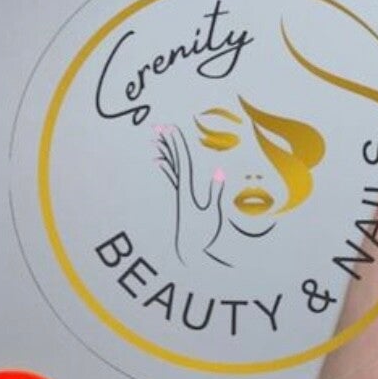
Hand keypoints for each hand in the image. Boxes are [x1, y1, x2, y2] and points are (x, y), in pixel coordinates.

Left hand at [155, 125, 228, 265]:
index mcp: (186, 191)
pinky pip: (172, 179)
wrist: (189, 253)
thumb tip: (220, 171)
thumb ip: (215, 192)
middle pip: (173, 161)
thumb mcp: (211, 215)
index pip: (181, 162)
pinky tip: (160, 160)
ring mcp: (179, 195)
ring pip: (170, 168)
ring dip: (165, 151)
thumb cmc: (202, 236)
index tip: (172, 128)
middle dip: (168, 143)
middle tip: (161, 125)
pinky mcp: (180, 201)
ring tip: (157, 137)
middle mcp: (179, 190)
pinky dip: (166, 167)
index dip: (177, 144)